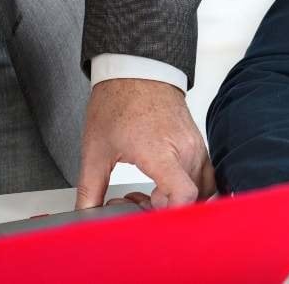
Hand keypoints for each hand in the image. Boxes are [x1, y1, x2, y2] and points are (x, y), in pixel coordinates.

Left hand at [75, 78, 214, 209]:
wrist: (138, 70)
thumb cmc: (119, 102)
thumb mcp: (95, 150)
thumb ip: (90, 189)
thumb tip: (85, 216)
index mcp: (159, 152)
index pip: (183, 194)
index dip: (170, 214)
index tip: (150, 217)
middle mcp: (185, 150)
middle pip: (188, 199)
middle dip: (160, 210)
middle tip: (133, 201)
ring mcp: (195, 146)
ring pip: (199, 190)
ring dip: (175, 199)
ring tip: (148, 192)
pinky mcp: (198, 144)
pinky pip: (204, 176)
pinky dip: (186, 187)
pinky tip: (162, 183)